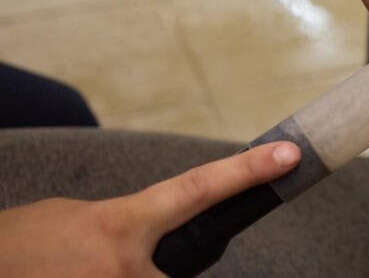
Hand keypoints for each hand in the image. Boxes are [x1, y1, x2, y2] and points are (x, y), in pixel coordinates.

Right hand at [0, 141, 299, 276]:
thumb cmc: (19, 245)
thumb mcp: (77, 217)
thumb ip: (126, 222)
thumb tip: (153, 231)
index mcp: (122, 224)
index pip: (198, 189)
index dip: (247, 171)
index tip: (288, 155)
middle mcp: (127, 265)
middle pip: (183, 267)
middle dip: (158, 265)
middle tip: (102, 260)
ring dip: (121, 273)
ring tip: (79, 268)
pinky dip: (109, 277)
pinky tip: (76, 272)